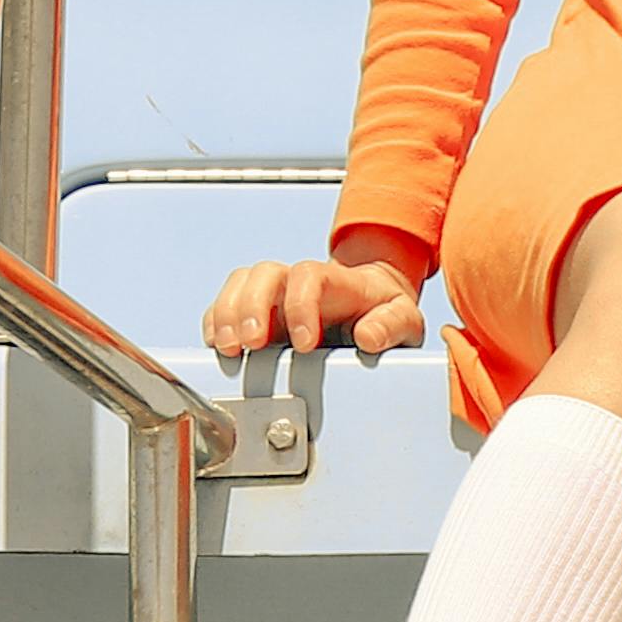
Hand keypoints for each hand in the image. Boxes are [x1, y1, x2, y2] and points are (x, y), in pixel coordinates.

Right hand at [206, 252, 424, 358]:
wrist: (375, 306)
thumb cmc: (386, 313)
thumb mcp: (404, 320)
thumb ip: (392, 325)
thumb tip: (369, 337)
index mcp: (336, 281)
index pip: (309, 276)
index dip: (300, 306)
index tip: (304, 344)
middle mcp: (299, 282)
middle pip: (265, 273)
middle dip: (251, 307)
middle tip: (251, 344)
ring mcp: (276, 295)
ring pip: (241, 283)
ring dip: (228, 314)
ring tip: (229, 348)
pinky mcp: (259, 312)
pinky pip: (227, 303)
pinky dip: (216, 320)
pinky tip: (217, 344)